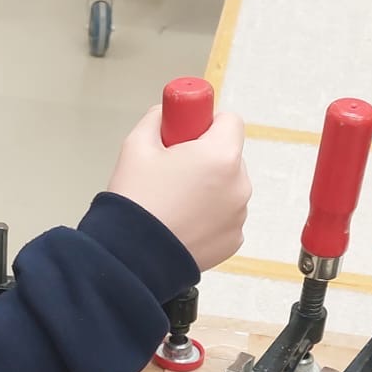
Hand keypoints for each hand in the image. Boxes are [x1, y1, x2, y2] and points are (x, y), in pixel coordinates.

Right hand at [108, 105, 251, 272]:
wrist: (132, 257)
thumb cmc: (135, 200)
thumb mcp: (136, 145)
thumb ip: (156, 119)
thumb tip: (165, 114)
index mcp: (220, 155)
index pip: (230, 121)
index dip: (206, 122)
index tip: (186, 132)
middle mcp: (239, 184)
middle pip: (229, 154)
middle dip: (206, 156)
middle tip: (173, 169)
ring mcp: (239, 215)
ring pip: (228, 186)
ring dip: (209, 187)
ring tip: (173, 201)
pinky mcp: (234, 239)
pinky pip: (225, 215)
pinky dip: (209, 215)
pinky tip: (181, 221)